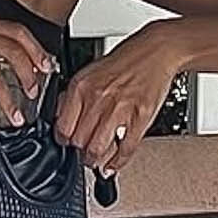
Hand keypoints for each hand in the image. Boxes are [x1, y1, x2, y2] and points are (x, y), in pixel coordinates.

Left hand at [54, 23, 183, 175]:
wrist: (156, 51)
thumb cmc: (124, 61)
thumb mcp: (89, 72)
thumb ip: (73, 96)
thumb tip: (61, 118)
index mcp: (81, 86)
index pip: (62, 127)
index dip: (63, 140)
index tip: (67, 144)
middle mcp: (98, 97)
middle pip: (78, 141)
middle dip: (79, 152)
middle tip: (82, 154)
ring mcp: (120, 108)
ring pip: (98, 149)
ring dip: (94, 160)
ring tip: (95, 161)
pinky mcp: (141, 117)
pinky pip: (125, 148)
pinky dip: (117, 163)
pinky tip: (112, 166)